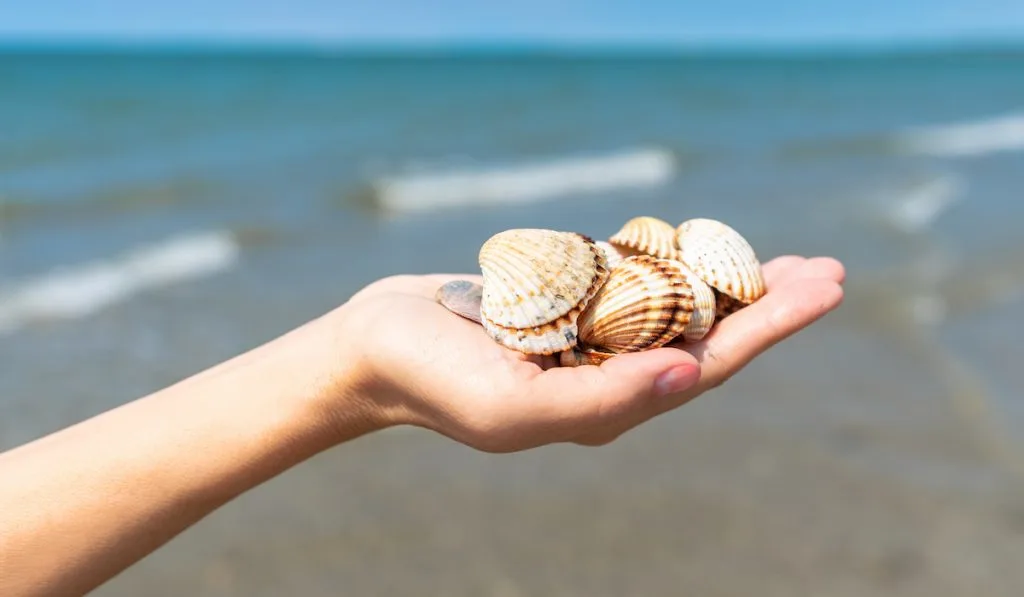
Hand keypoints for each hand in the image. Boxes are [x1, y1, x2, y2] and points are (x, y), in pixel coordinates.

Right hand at [335, 256, 843, 451]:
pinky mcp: (569, 311)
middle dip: (770, 307)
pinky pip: (634, 287)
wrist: (374, 347)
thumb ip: (596, 401)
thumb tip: (684, 379)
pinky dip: (674, 268)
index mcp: (605, 407)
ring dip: (731, 284)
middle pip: (707, 338)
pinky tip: (707, 254)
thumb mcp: (509, 404)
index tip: (820, 291)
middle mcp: (608, 377)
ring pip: (677, 312)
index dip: (768, 330)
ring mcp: (589, 343)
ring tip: (787, 262)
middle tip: (827, 272)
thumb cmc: (431, 379)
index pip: (704, 367)